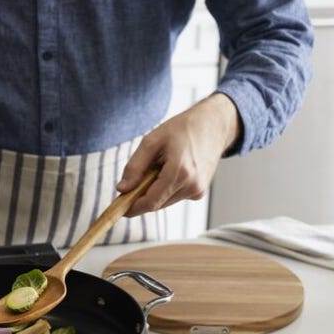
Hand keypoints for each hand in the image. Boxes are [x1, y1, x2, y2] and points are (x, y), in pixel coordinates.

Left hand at [118, 92, 239, 215]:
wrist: (213, 125)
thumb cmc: (182, 128)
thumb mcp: (152, 141)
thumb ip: (135, 167)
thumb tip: (122, 189)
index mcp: (180, 172)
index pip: (151, 202)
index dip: (133, 207)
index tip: (120, 208)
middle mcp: (191, 186)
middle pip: (157, 204)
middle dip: (142, 197)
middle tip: (132, 181)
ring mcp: (197, 191)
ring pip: (165, 201)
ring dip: (155, 191)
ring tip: (158, 167)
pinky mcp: (199, 192)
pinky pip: (175, 196)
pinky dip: (166, 188)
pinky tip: (170, 170)